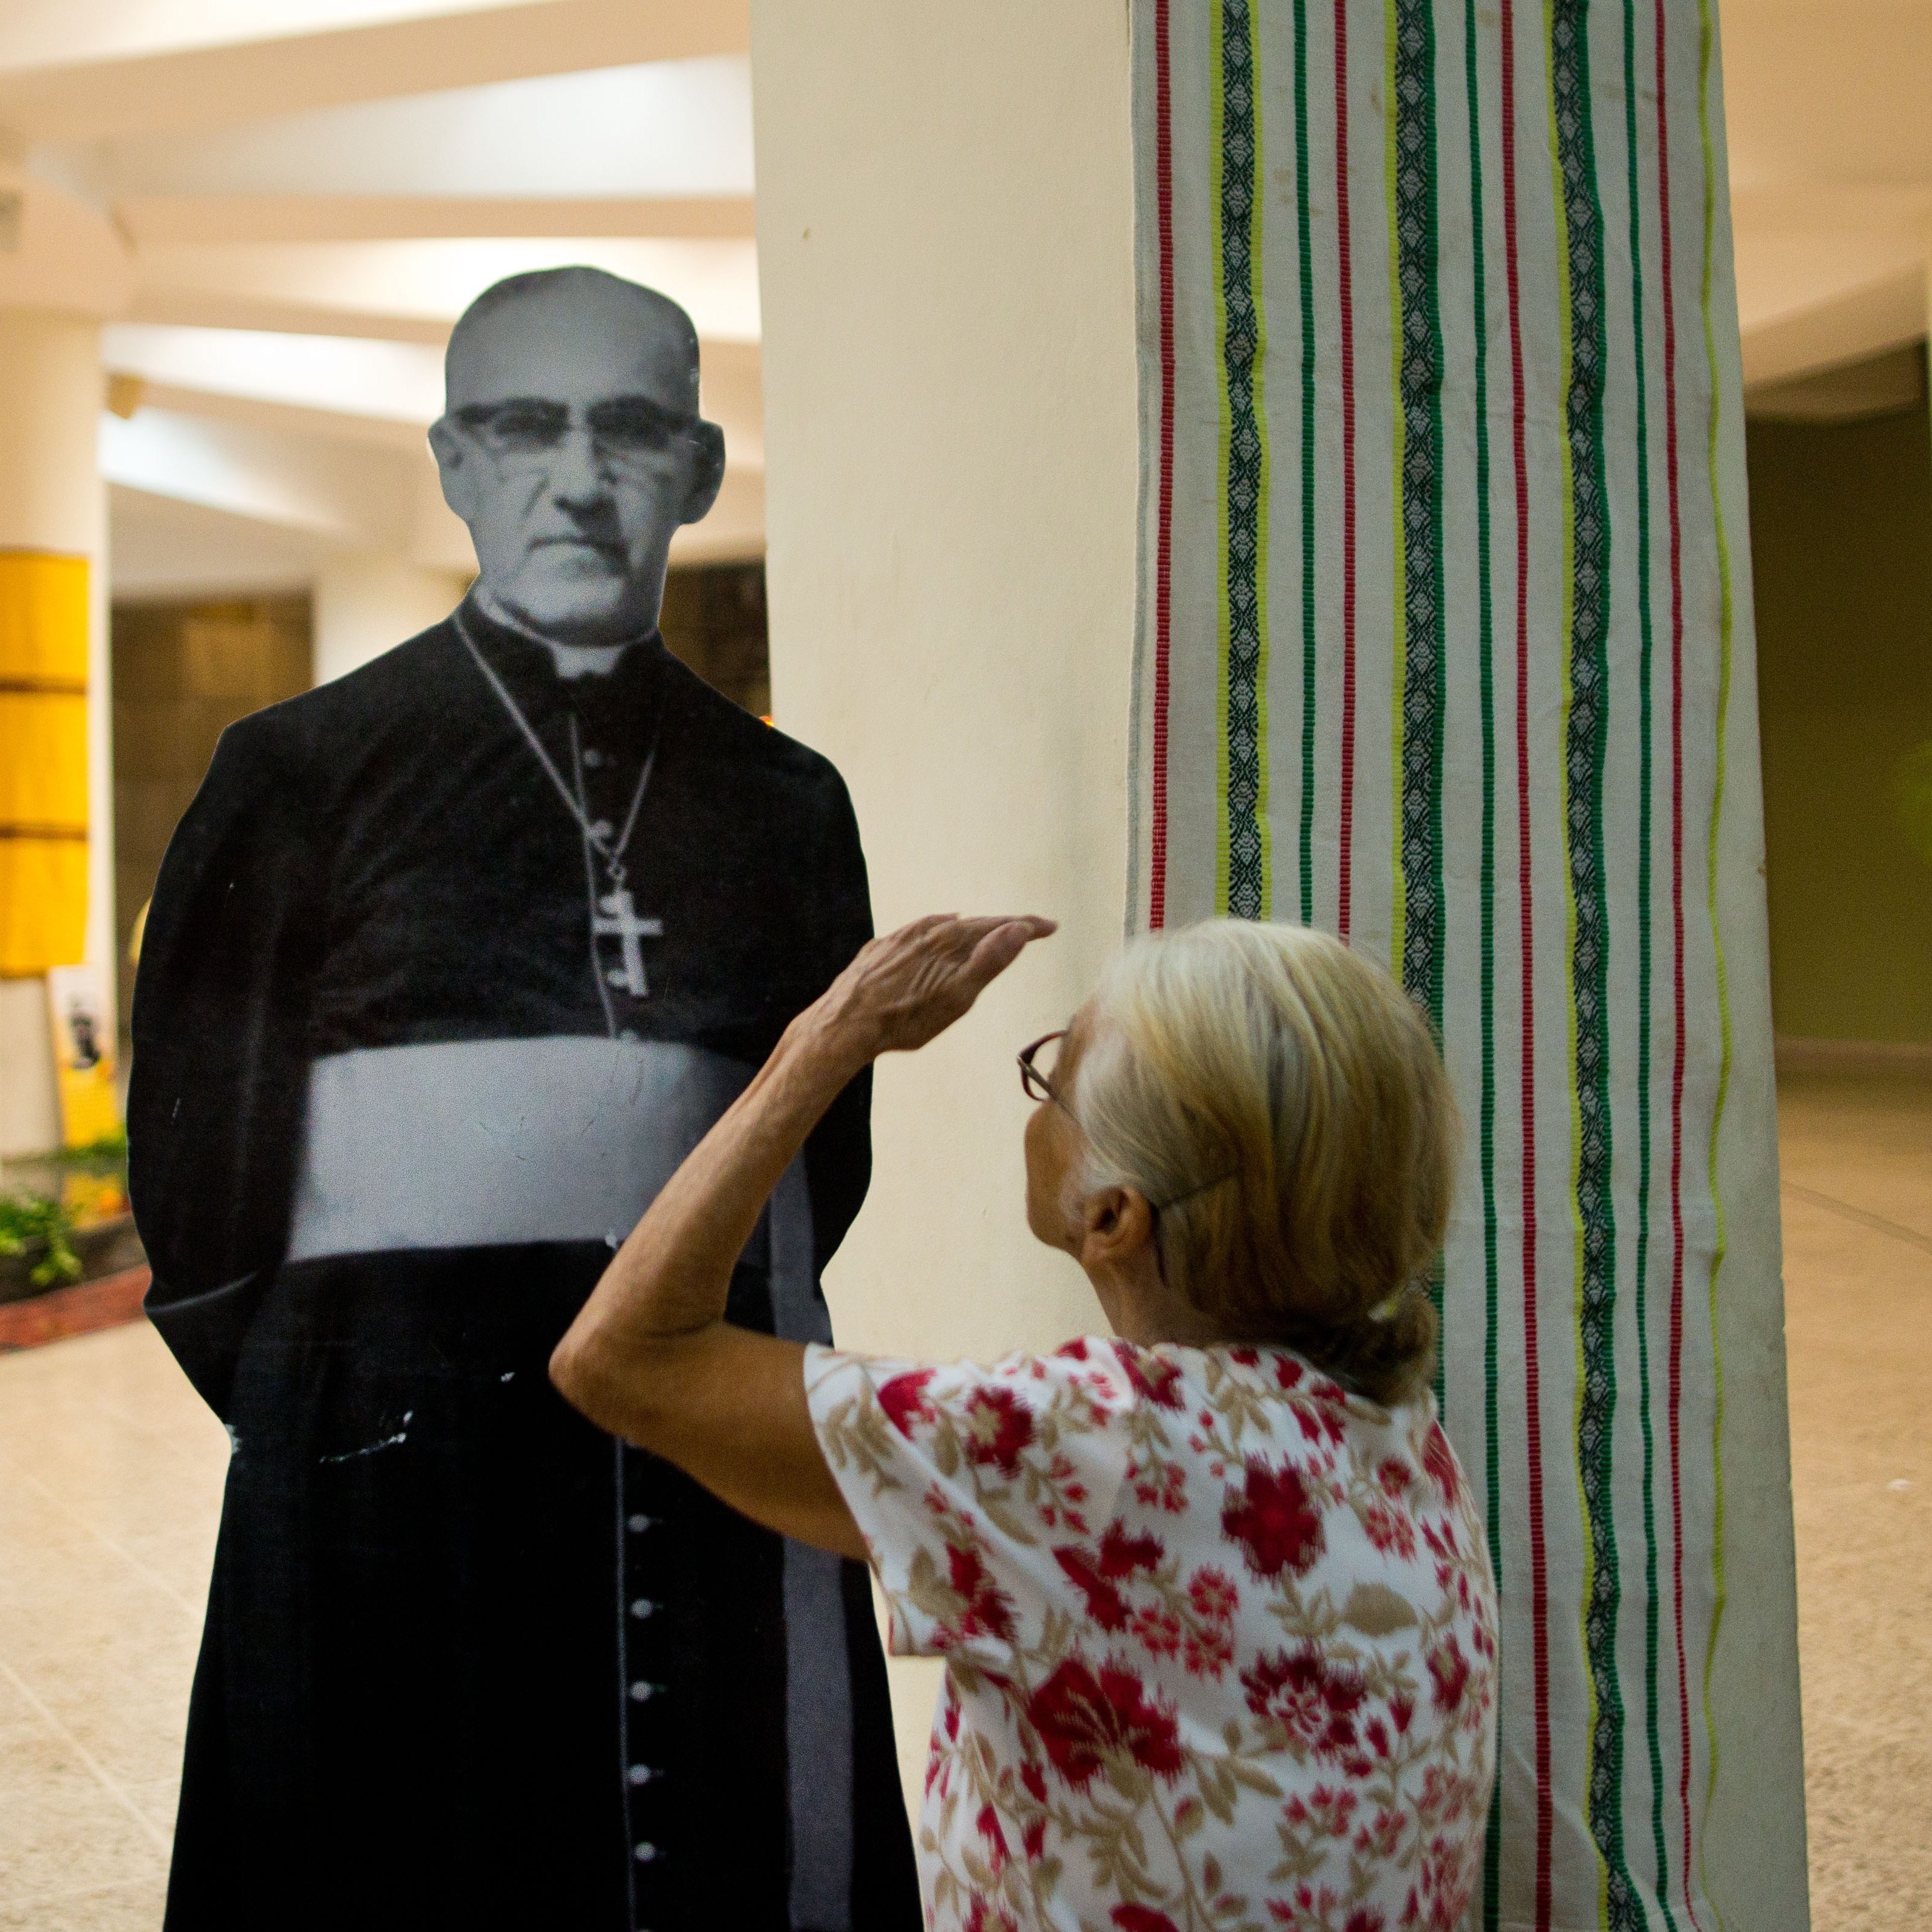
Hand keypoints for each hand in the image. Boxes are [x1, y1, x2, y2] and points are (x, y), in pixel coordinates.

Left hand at [811, 914, 1057, 1064]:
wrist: (844, 1025)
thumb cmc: (904, 1018)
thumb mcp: (956, 997)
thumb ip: (988, 961)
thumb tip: (1018, 929)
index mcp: (949, 940)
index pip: (999, 927)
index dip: (1027, 927)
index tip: (1050, 927)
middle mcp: (926, 931)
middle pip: (974, 925)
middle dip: (1004, 926)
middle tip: (1027, 927)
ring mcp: (901, 939)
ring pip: (944, 926)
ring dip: (971, 928)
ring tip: (987, 928)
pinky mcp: (881, 950)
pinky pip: (918, 932)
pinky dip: (937, 931)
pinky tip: (934, 933)